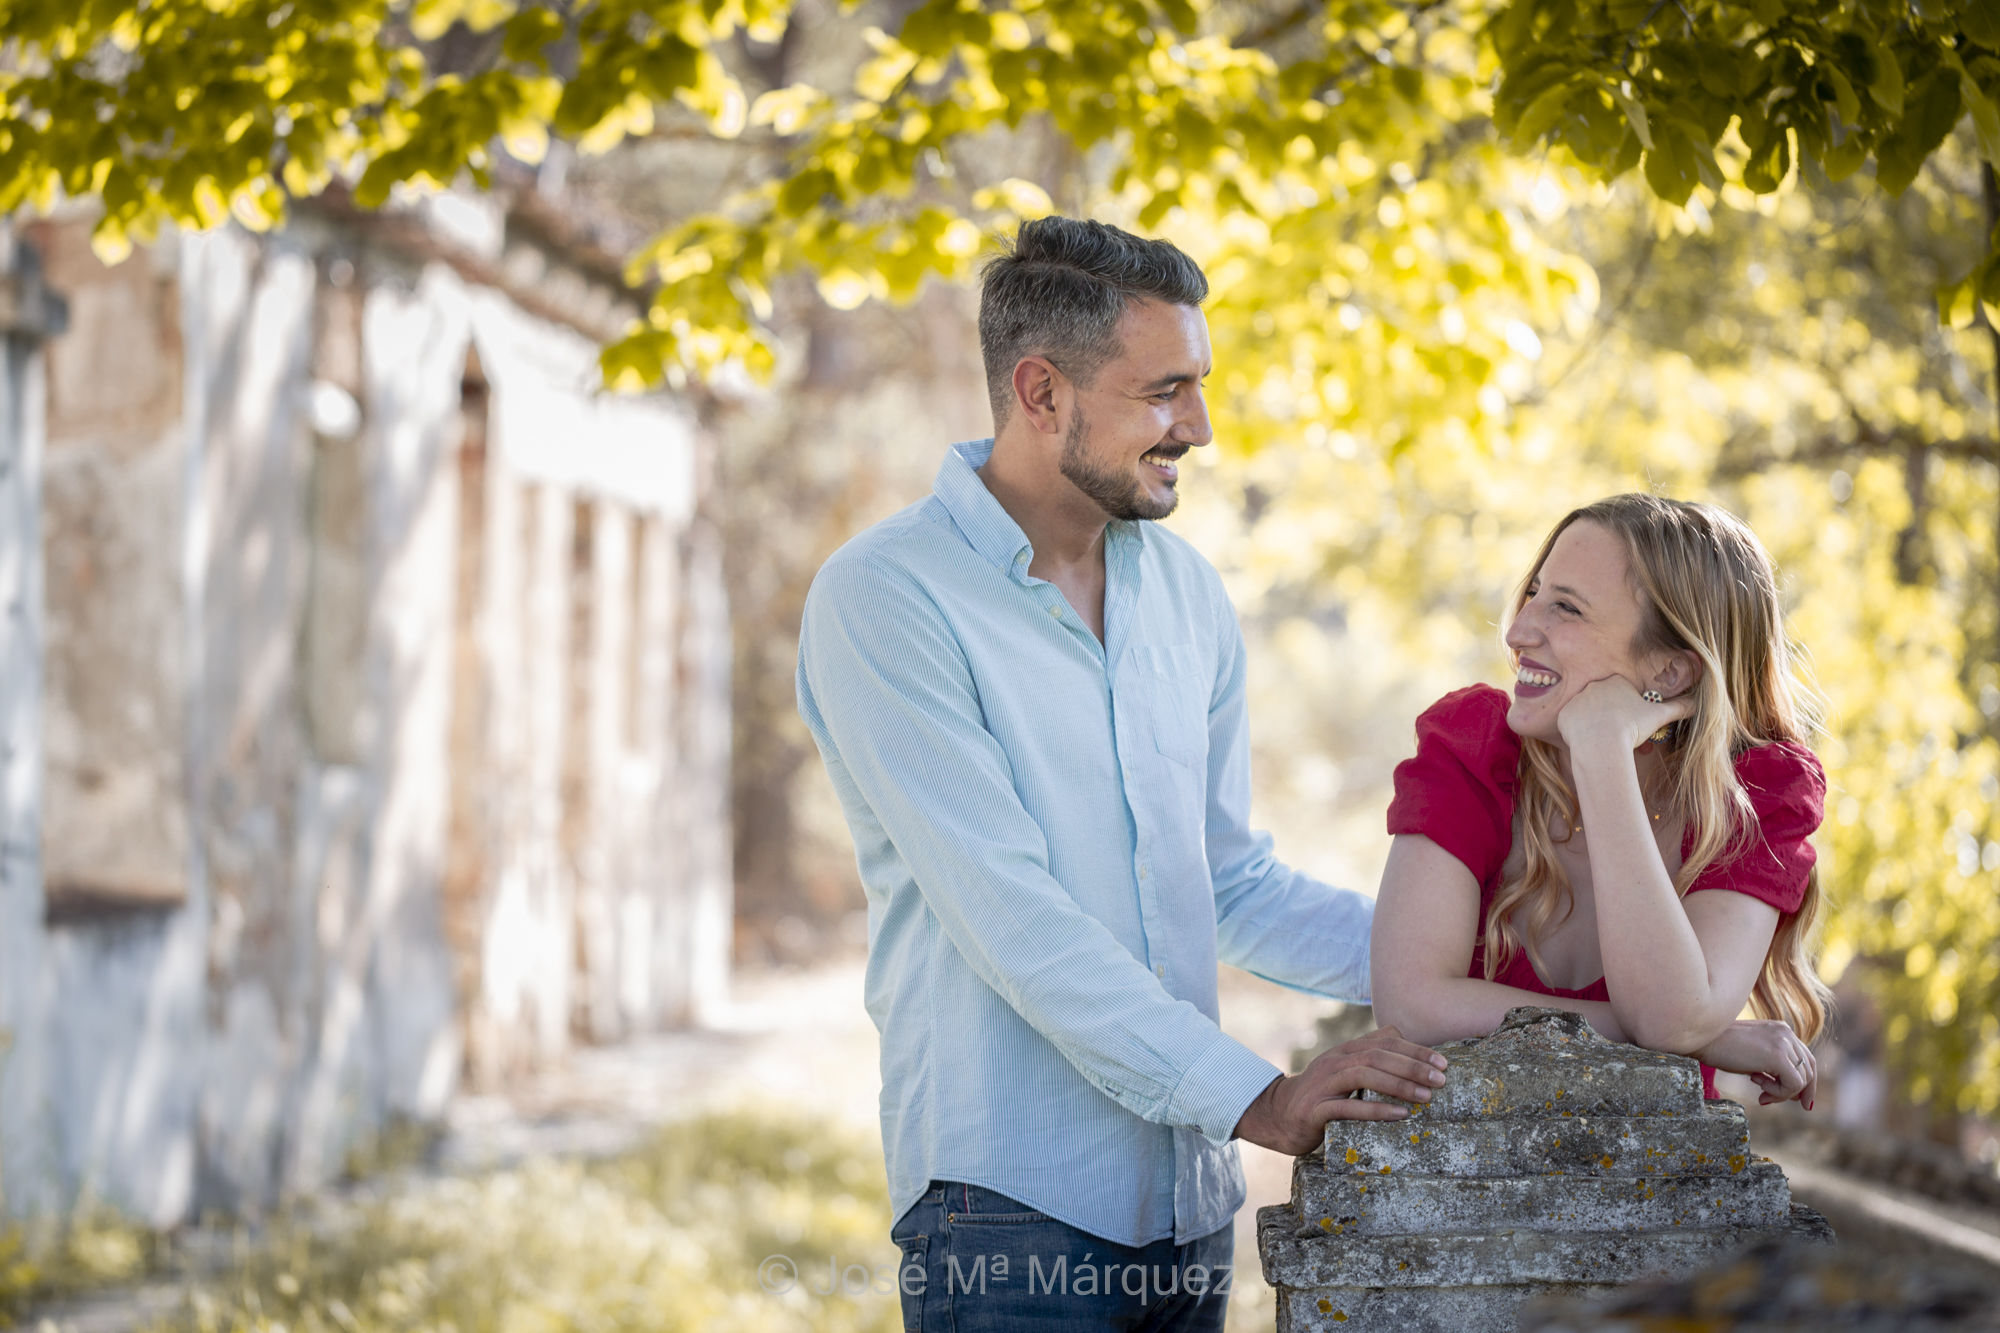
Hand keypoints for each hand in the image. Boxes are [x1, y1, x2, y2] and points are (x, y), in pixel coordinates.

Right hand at [1232, 1027, 1448, 1155]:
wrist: (1277, 1115)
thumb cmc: (1320, 1094)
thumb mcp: (1344, 1068)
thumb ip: (1369, 1052)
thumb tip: (1400, 1034)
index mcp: (1346, 1050)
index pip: (1385, 1043)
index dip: (1415, 1051)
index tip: (1443, 1063)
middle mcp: (1335, 1061)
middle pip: (1378, 1056)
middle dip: (1413, 1066)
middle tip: (1442, 1080)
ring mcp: (1324, 1084)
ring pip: (1365, 1075)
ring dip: (1399, 1085)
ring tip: (1426, 1096)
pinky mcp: (1316, 1109)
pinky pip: (1349, 1107)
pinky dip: (1376, 1110)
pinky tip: (1400, 1115)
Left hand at [1555, 675, 1691, 753]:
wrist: (1602, 742)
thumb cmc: (1632, 727)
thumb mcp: (1660, 716)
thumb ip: (1680, 707)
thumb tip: (1700, 703)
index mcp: (1616, 682)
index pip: (1623, 693)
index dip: (1629, 710)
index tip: (1632, 724)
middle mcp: (1594, 686)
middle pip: (1605, 703)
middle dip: (1613, 718)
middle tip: (1620, 735)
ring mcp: (1577, 700)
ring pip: (1589, 714)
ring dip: (1597, 726)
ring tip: (1605, 741)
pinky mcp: (1564, 715)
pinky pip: (1572, 724)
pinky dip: (1580, 734)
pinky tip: (1589, 742)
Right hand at [1696, 1018, 1816, 1108]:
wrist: (1701, 1040)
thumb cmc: (1719, 1048)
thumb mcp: (1752, 1054)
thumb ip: (1772, 1063)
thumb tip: (1791, 1090)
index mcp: (1781, 1030)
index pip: (1805, 1058)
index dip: (1804, 1081)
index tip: (1796, 1100)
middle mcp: (1786, 1033)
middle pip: (1810, 1069)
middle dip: (1800, 1091)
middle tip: (1777, 1101)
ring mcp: (1784, 1043)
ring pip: (1802, 1080)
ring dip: (1781, 1092)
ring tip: (1759, 1091)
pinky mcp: (1778, 1056)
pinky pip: (1793, 1084)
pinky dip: (1779, 1093)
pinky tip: (1758, 1087)